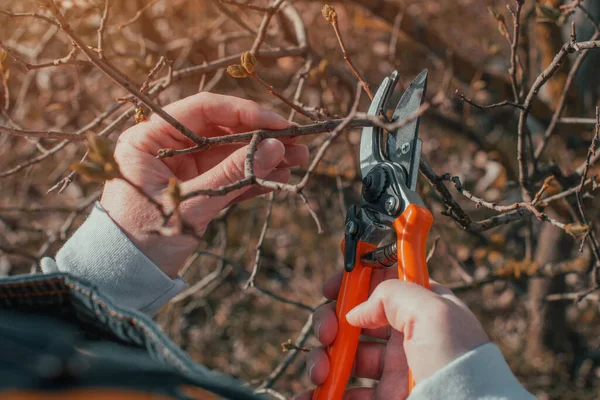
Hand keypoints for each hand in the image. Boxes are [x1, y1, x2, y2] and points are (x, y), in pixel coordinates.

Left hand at [100, 93, 307, 277]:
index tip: (278, 124)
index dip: (244, 113)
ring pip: (231, 153)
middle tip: (297, 142)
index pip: (203, 111)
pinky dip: (254, 177)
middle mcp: (168, 148)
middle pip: (223, 130)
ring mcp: (185, 168)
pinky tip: (280, 177)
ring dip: (264, 157)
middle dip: (261, 137)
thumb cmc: (144, 238)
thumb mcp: (189, 204)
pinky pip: (231, 176)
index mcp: (150, 139)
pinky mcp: (198, 189)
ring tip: (298, 160)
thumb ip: (232, 175)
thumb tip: (276, 148)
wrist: (127, 278)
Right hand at [299, 269, 488, 398]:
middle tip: (328, 333)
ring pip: (343, 356)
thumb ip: (393, 293)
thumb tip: (358, 311)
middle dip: (331, 321)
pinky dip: (320, 392)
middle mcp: (405, 340)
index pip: (383, 284)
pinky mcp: (382, 399)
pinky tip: (309, 394)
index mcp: (422, 311)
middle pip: (355, 320)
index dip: (355, 282)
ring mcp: (391, 373)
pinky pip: (342, 393)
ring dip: (321, 358)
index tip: (331, 288)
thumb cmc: (458, 364)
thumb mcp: (434, 312)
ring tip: (319, 374)